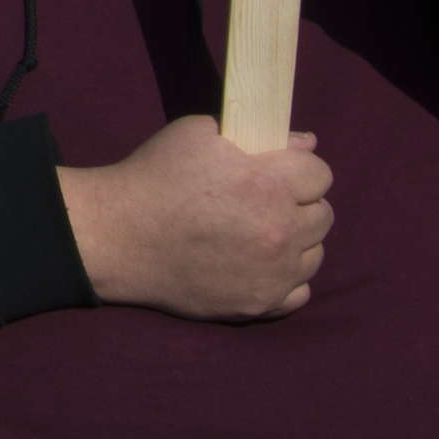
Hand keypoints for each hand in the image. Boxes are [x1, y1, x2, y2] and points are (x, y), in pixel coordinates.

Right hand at [62, 110, 338, 319]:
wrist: (115, 237)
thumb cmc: (153, 177)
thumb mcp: (198, 134)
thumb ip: (260, 135)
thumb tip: (307, 146)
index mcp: (266, 183)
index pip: (321, 174)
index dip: (300, 169)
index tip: (279, 173)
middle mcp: (276, 230)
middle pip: (323, 215)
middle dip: (300, 204)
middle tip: (266, 203)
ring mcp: (270, 272)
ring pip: (315, 254)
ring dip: (296, 242)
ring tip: (260, 234)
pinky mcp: (257, 304)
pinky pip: (299, 292)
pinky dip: (286, 278)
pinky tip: (260, 264)